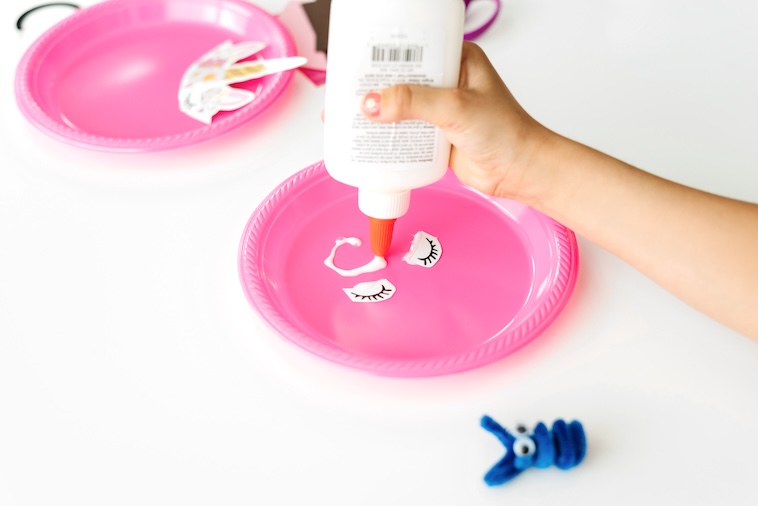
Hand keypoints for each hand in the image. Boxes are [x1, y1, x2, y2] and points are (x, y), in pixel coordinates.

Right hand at [360, 41, 550, 202]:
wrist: (518, 172)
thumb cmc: (507, 133)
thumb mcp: (456, 108)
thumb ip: (414, 102)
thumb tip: (372, 103)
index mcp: (456, 59)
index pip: (413, 46)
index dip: (384, 50)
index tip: (358, 57)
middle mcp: (445, 81)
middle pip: (398, 76)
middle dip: (372, 84)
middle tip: (346, 90)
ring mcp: (437, 109)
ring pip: (397, 105)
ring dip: (375, 111)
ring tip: (347, 114)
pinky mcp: (432, 135)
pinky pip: (402, 131)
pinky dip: (384, 135)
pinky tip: (366, 137)